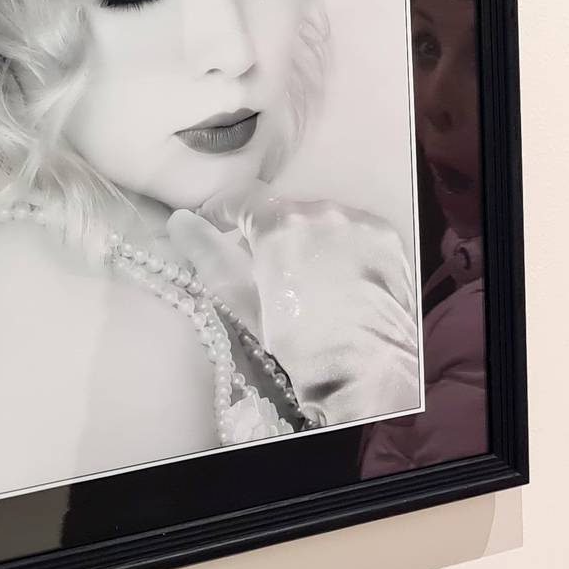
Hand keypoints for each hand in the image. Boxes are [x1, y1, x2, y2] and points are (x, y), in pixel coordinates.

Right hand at [168, 187, 420, 424]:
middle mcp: (323, 213)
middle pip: (283, 211)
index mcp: (281, 225)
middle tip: (261, 264)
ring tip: (304, 276)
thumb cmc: (299, 343)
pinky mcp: (387, 237)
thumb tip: (180, 222)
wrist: (368, 368)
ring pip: (321, 219)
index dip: (221, 209)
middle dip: (267, 231)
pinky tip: (338, 277)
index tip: (212, 222)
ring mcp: (360, 222)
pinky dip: (340, 245)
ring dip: (306, 237)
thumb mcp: (241, 302)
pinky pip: (354, 229)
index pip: (242, 199)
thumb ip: (206, 255)